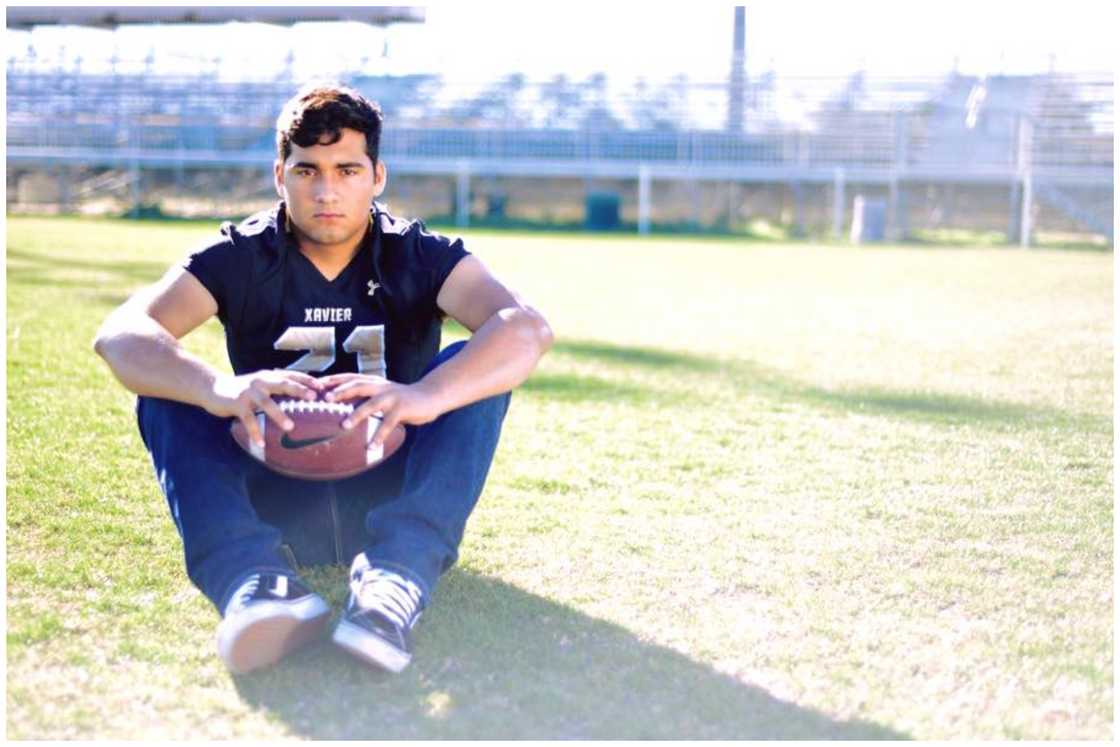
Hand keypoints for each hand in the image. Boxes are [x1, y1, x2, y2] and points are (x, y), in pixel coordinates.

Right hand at [206, 369, 322, 446]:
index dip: (307, 380)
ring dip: (279, 415)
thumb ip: (278, 388)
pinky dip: (255, 432)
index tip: (324, 387)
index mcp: (269, 376)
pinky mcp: (237, 404)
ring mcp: (249, 392)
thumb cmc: (243, 390)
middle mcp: (261, 381)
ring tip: (290, 426)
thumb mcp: (262, 385)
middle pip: (283, 384)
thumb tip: (302, 396)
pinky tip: (262, 444)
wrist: (213, 388)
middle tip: (314, 398)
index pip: (292, 375)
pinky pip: (248, 419)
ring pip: (267, 403)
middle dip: (299, 390)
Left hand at [318, 373, 442, 445]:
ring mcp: (392, 397)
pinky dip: (379, 435)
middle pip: (357, 385)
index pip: (350, 377)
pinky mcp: (402, 409)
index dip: (333, 380)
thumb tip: (343, 407)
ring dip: (357, 414)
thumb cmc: (401, 398)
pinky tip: (371, 446)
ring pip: (371, 404)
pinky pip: (388, 423)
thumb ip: (366, 396)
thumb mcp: (382, 392)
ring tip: (344, 425)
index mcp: (374, 381)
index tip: (316, 385)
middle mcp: (380, 386)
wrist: (429, 396)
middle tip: (326, 399)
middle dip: (341, 391)